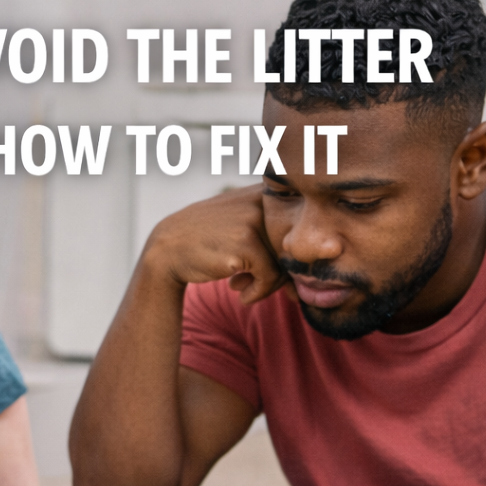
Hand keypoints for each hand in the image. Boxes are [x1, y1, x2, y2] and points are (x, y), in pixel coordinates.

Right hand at [141, 184, 286, 304]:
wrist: (166, 249)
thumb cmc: (207, 241)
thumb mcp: (240, 222)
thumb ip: (272, 229)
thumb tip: (319, 255)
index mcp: (266, 191)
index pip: (300, 227)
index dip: (289, 256)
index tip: (272, 273)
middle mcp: (264, 200)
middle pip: (296, 246)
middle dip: (281, 274)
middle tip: (257, 284)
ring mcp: (255, 219)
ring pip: (287, 263)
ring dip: (268, 285)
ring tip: (244, 287)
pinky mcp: (246, 243)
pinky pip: (270, 276)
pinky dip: (258, 292)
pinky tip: (239, 294)